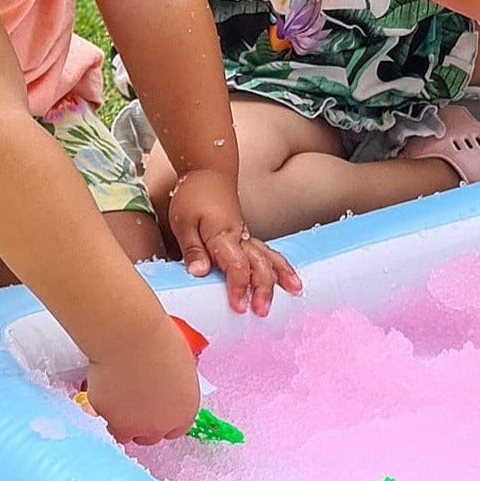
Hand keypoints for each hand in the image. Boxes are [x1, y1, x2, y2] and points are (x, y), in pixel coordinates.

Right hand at [84, 307, 199, 444]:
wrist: (129, 336)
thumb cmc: (157, 340)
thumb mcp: (180, 367)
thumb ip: (173, 388)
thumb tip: (165, 389)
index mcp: (184, 411)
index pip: (175, 429)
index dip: (163, 418)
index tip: (155, 409)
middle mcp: (159, 425)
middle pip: (150, 436)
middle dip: (141, 421)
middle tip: (134, 397)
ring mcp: (131, 425)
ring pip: (123, 432)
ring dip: (120, 417)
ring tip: (119, 390)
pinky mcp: (107, 418)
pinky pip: (103, 416)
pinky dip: (104, 404)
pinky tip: (107, 382)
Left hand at [167, 168, 302, 315]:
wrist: (207, 169)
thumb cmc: (193, 194)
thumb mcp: (183, 221)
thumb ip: (193, 248)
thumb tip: (199, 272)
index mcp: (222, 235)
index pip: (236, 265)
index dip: (238, 287)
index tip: (239, 307)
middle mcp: (239, 236)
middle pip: (258, 264)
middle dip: (263, 288)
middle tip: (262, 311)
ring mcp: (245, 235)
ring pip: (269, 256)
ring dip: (281, 275)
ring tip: (296, 291)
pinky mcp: (246, 235)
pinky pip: (267, 251)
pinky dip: (280, 264)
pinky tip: (289, 277)